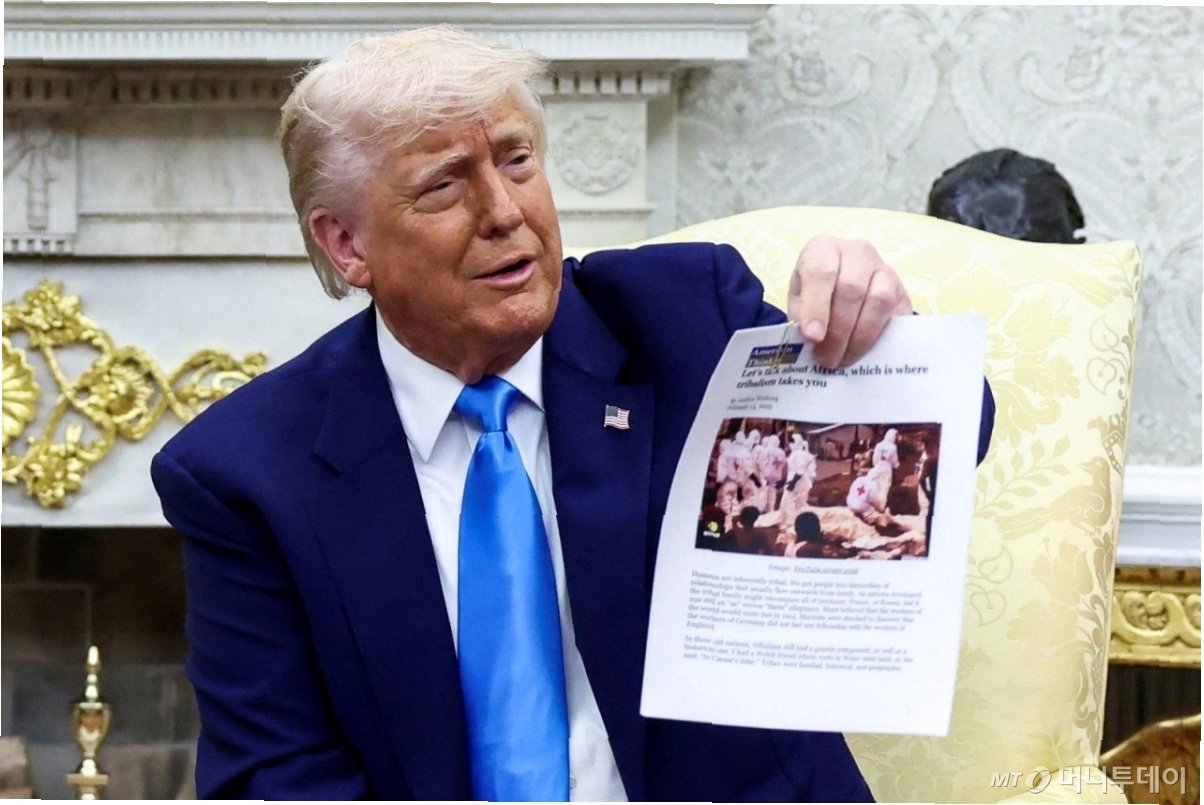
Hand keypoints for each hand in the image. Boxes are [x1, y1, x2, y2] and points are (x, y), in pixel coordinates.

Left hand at [787, 235, 912, 368]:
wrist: (842, 288)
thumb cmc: (815, 293)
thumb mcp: (799, 300)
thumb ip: (802, 317)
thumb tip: (812, 341)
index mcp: (824, 249)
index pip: (820, 272)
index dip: (816, 307)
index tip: (812, 338)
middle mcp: (857, 252)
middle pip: (851, 289)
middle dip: (838, 331)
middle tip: (827, 359)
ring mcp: (884, 269)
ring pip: (879, 300)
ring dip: (860, 337)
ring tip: (844, 359)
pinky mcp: (902, 291)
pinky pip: (897, 315)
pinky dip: (881, 337)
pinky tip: (865, 353)